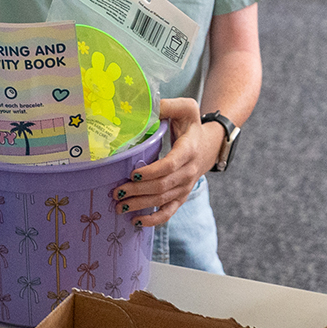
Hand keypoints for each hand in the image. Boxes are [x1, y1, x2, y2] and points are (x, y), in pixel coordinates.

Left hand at [113, 98, 220, 227]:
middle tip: (117, 191)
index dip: (151, 172)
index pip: (170, 165)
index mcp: (188, 150)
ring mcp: (185, 187)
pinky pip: (169, 212)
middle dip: (138, 190)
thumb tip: (145, 106)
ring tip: (120, 206)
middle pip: (162, 186)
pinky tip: (136, 221)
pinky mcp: (181, 196)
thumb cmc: (191, 126)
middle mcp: (188, 172)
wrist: (209, 146)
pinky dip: (153, 220)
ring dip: (140, 205)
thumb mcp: (186, 109)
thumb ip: (168, 105)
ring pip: (162, 200)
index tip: (132, 173)